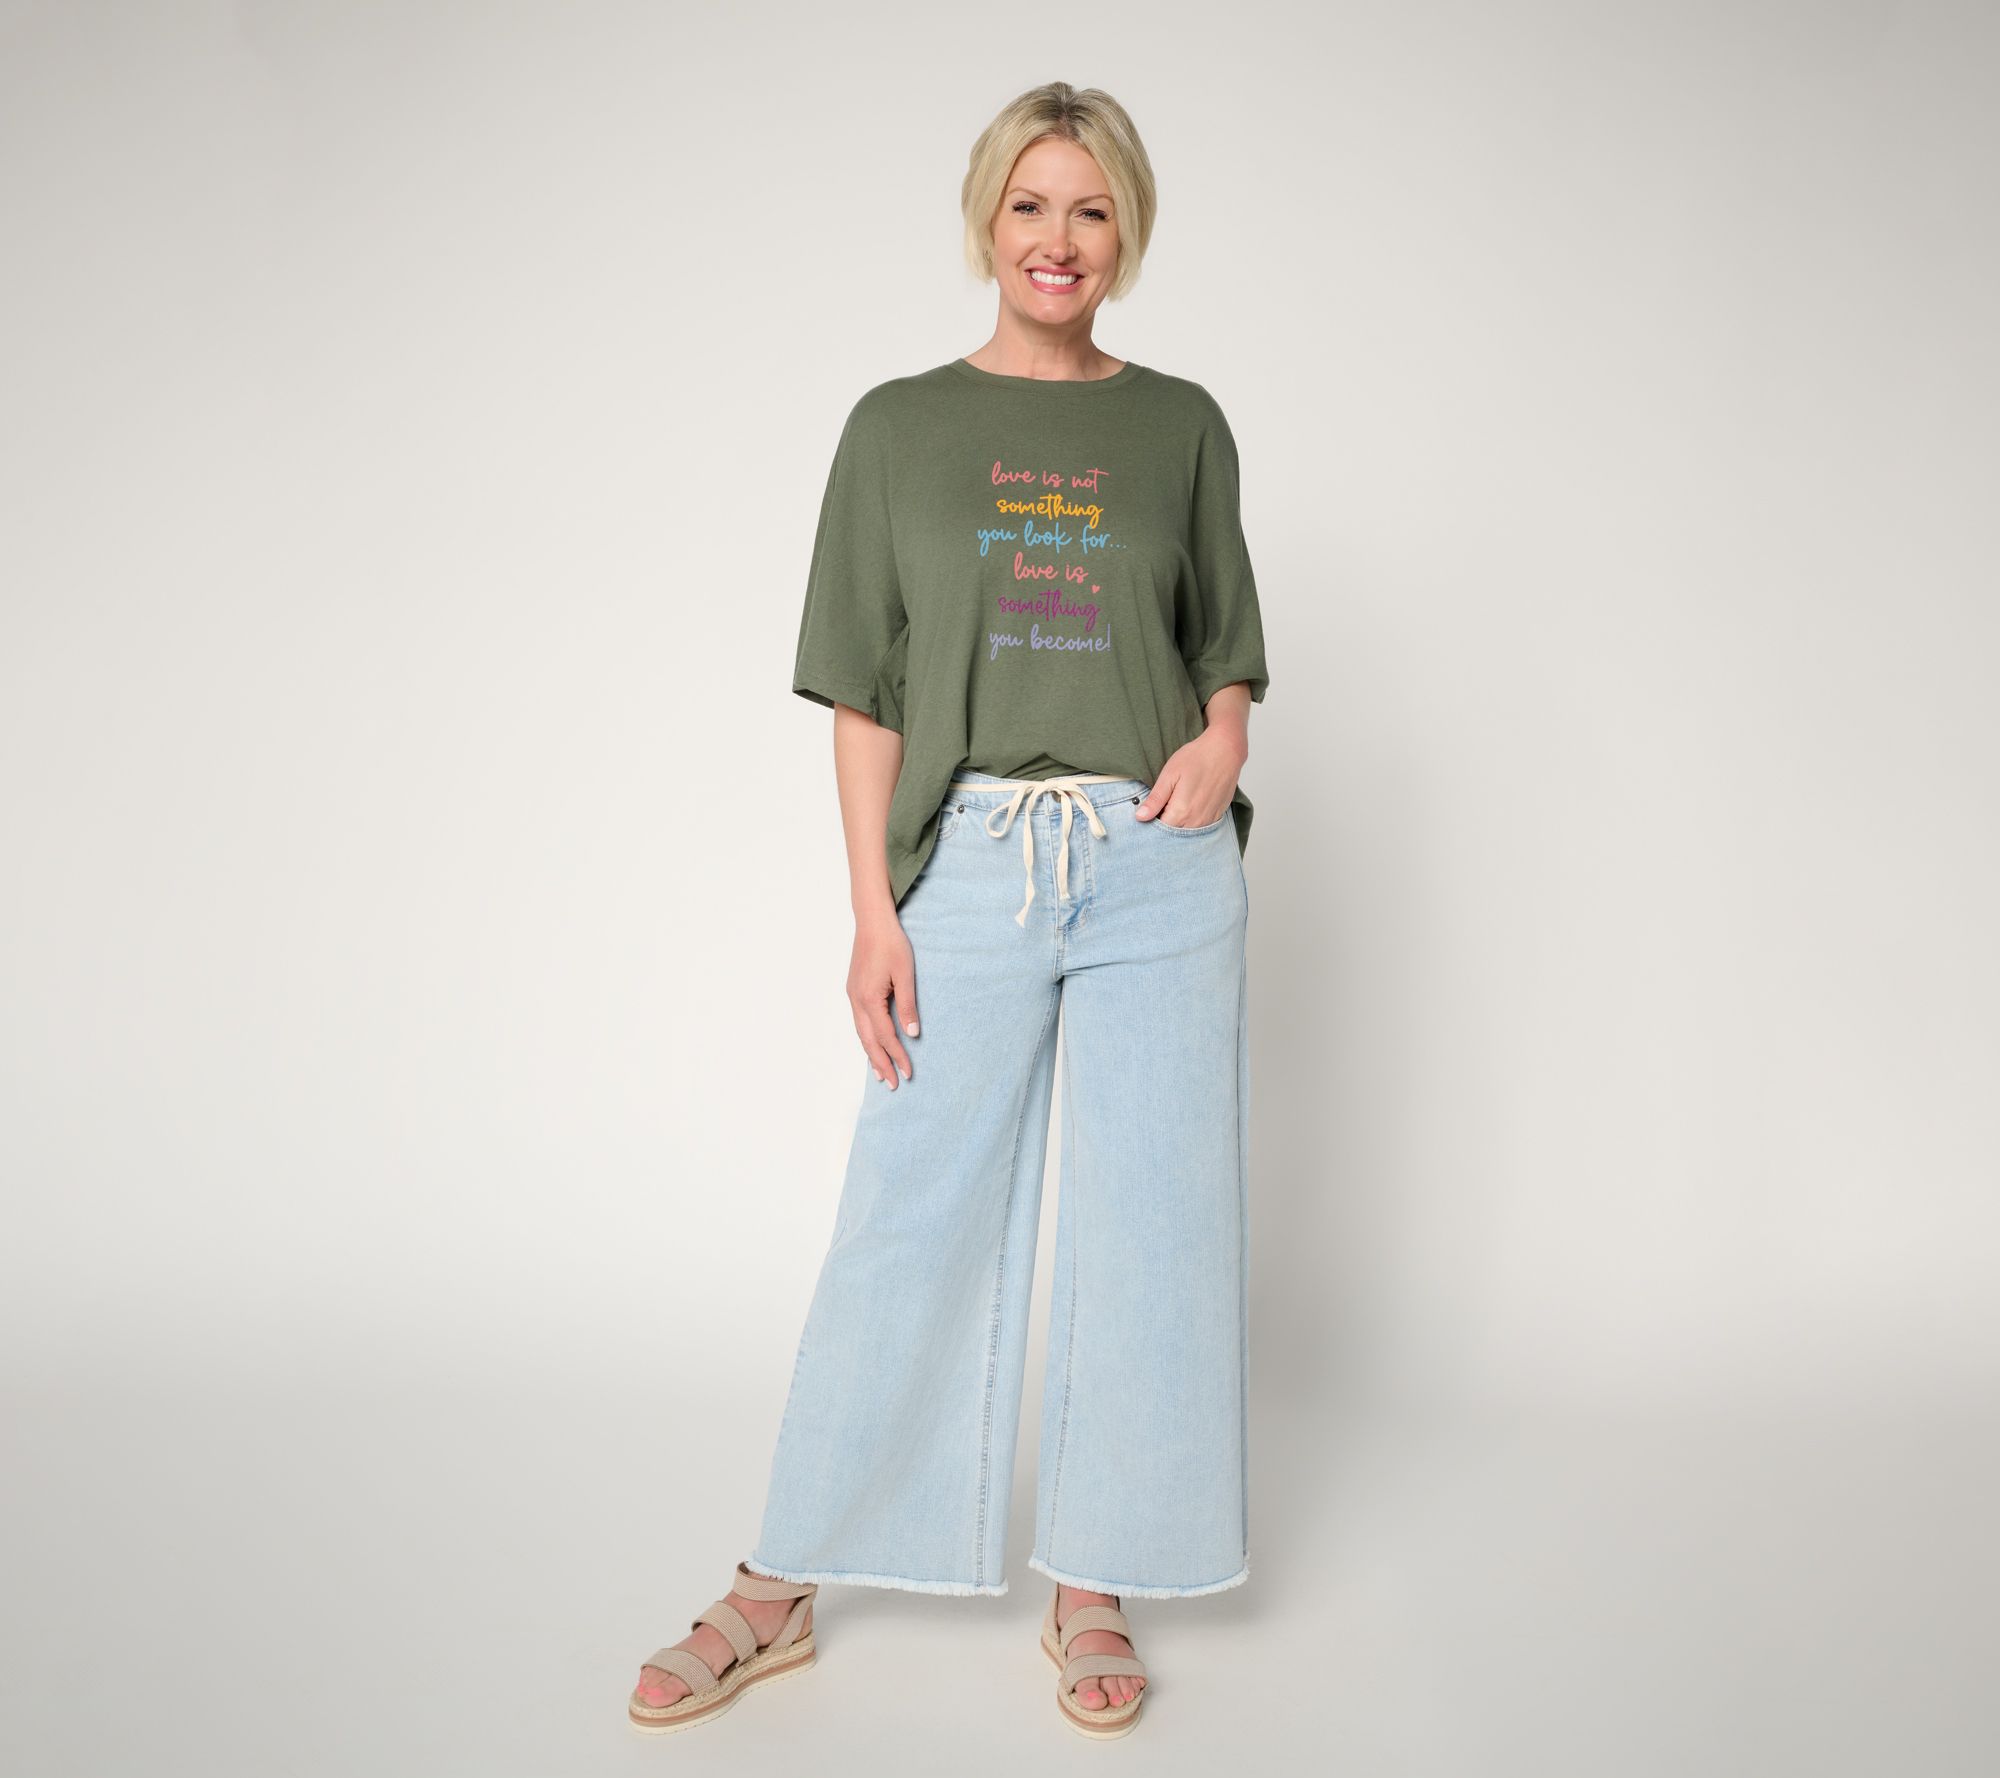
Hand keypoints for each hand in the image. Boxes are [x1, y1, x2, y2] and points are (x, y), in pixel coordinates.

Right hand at [849, 909, 917, 1086]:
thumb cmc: (891, 944)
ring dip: (871, 1055)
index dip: (897, 1056)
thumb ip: (908, 1005)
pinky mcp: (853, 990)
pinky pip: (858, 1023)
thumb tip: (913, 1034)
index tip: (908, 1073)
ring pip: (860, 1034)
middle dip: (881, 1064)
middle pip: (868, 1041)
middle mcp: (856, 1001)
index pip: (885, 1036)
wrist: (872, 921)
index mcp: (869, 999)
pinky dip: (866, 1039)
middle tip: (892, 1085)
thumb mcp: (905, 974)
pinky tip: (872, 1045)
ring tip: (880, 1074)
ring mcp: (852, 996)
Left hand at [1134, 730, 1245, 827]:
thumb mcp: (1169, 775)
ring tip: (1179, 800)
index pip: (1159, 830)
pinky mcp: (1217, 816)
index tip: (1152, 809)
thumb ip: (1155, 799)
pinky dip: (1192, 819)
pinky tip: (1191, 802)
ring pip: (1187, 831)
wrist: (1225, 750)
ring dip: (1179, 822)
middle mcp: (1196, 821)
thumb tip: (1140, 817)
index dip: (1152, 820)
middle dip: (1165, 822)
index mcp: (1181, 812)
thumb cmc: (1196, 758)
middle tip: (1164, 802)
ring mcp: (1208, 820)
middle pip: (1173, 833)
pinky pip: (1200, 826)